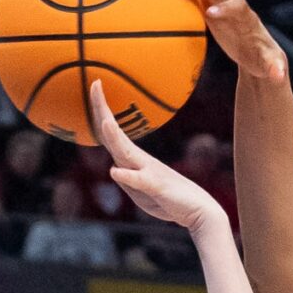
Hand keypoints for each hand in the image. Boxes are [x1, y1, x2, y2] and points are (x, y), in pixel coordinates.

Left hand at [85, 84, 226, 235]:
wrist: (198, 210)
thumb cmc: (169, 201)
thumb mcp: (142, 195)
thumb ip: (128, 182)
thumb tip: (114, 169)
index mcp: (134, 161)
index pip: (111, 134)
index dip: (101, 111)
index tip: (94, 85)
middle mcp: (139, 161)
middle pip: (114, 135)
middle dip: (103, 110)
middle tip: (94, 82)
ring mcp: (148, 172)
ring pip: (126, 153)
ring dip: (114, 137)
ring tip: (104, 120)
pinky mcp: (157, 187)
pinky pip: (140, 181)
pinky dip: (127, 175)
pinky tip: (115, 171)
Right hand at [167, 0, 287, 84]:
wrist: (258, 53)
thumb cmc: (265, 60)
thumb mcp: (271, 67)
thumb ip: (275, 69)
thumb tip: (278, 76)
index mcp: (247, 18)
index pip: (236, 8)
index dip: (224, 10)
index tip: (210, 16)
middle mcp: (232, 4)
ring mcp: (220, 2)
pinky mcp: (210, 5)